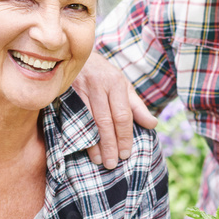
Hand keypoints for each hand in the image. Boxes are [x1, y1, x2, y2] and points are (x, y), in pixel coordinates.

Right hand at [72, 52, 156, 168]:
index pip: (123, 115)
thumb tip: (152, 124)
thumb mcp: (123, 86)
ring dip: (94, 143)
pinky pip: (73, 118)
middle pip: (106, 120)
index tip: (126, 154)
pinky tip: (83, 147)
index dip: (125, 136)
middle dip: (110, 144)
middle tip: (112, 163)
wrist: (76, 55)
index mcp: (116, 83)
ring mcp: (80, 89)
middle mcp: (98, 85)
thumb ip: (137, 106)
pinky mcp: (65, 93)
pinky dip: (79, 134)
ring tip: (99, 160)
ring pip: (88, 121)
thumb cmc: (104, 75)